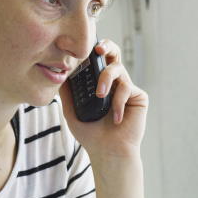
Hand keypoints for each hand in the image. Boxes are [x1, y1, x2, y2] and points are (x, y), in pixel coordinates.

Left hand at [60, 39, 147, 160]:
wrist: (108, 152)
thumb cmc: (91, 135)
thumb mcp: (72, 112)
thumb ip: (66, 93)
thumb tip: (58, 73)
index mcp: (99, 84)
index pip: (97, 61)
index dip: (92, 51)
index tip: (82, 47)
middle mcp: (114, 83)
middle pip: (113, 54)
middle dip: (106, 46)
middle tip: (97, 49)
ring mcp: (126, 88)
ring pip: (117, 69)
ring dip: (106, 79)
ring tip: (99, 95)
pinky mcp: (138, 96)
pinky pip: (127, 87)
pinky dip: (118, 101)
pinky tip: (116, 118)